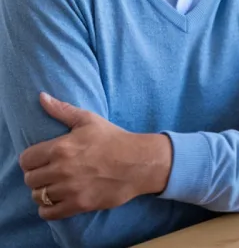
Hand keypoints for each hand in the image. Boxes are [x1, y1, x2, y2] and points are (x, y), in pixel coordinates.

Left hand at [19, 93, 172, 220]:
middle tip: (50, 173)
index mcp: (61, 148)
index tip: (42, 160)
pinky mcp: (79, 204)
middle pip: (30, 179)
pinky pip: (48, 213)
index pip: (26, 160)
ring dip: (44, 192)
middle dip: (38, 176)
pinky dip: (49, 209)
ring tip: (55, 187)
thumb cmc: (115, 139)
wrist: (140, 162)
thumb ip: (62, 110)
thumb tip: (41, 97)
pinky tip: (58, 201)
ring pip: (38, 196)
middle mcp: (62, 169)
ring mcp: (70, 189)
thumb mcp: (89, 120)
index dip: (32, 160)